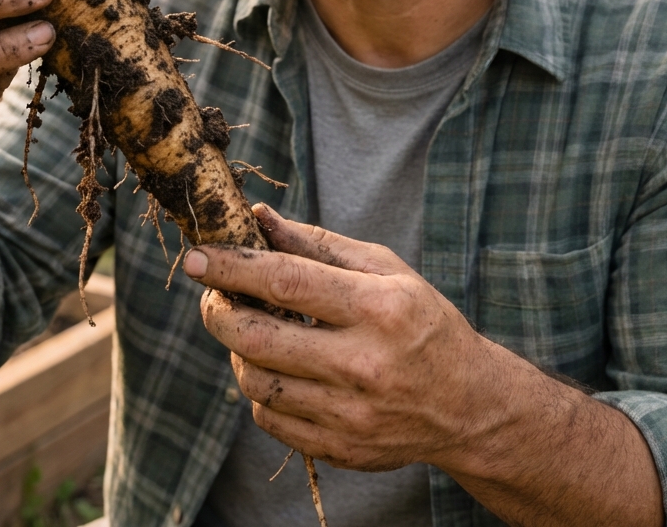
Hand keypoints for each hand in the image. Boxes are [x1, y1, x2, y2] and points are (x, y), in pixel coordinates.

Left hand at [184, 205, 663, 526]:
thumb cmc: (423, 321)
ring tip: (246, 330)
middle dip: (219, 313)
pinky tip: (274, 369)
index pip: (284, 282)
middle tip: (213, 296)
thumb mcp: (383, 268)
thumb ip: (317, 243)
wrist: (470, 405)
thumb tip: (261, 218)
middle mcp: (364, 364)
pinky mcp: (343, 449)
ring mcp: (352, 414)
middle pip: (258, 340)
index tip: (196, 257)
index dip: (231, 267)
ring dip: (236, 351)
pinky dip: (259, 391)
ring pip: (257, 383)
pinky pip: (272, 420)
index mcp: (377, 308)